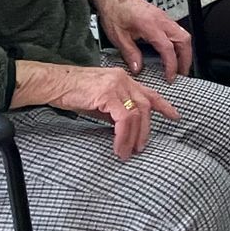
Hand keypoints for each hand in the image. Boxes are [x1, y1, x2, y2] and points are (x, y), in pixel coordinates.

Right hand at [13, 60, 177, 160]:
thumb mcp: (99, 100)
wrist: (54, 83)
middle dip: (146, 130)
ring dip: (135, 137)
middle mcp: (124, 80)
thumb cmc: (72, 92)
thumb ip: (114, 109)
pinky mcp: (108, 95)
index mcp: (123, 79)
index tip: (175, 116)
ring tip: (129, 152)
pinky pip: (124, 119)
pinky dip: (124, 136)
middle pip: (145, 107)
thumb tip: (125, 126)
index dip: (164, 106)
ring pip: (136, 114)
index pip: (149, 93)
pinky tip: (119, 147)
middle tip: (141, 147)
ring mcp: (117, 86)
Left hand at [85, 0, 193, 80]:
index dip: (171, 65)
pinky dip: (179, 43)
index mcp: (150, 25)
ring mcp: (163, 17)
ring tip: (179, 65)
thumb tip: (138, 69)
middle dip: (186, 59)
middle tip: (181, 74)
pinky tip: (172, 52)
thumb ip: (130, 53)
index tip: (170, 77)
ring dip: (185, 51)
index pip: (168, 48)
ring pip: (183, 34)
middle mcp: (161, 20)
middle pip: (184, 40)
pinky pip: (177, 30)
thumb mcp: (117, 36)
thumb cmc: (114, 11)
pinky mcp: (162, 16)